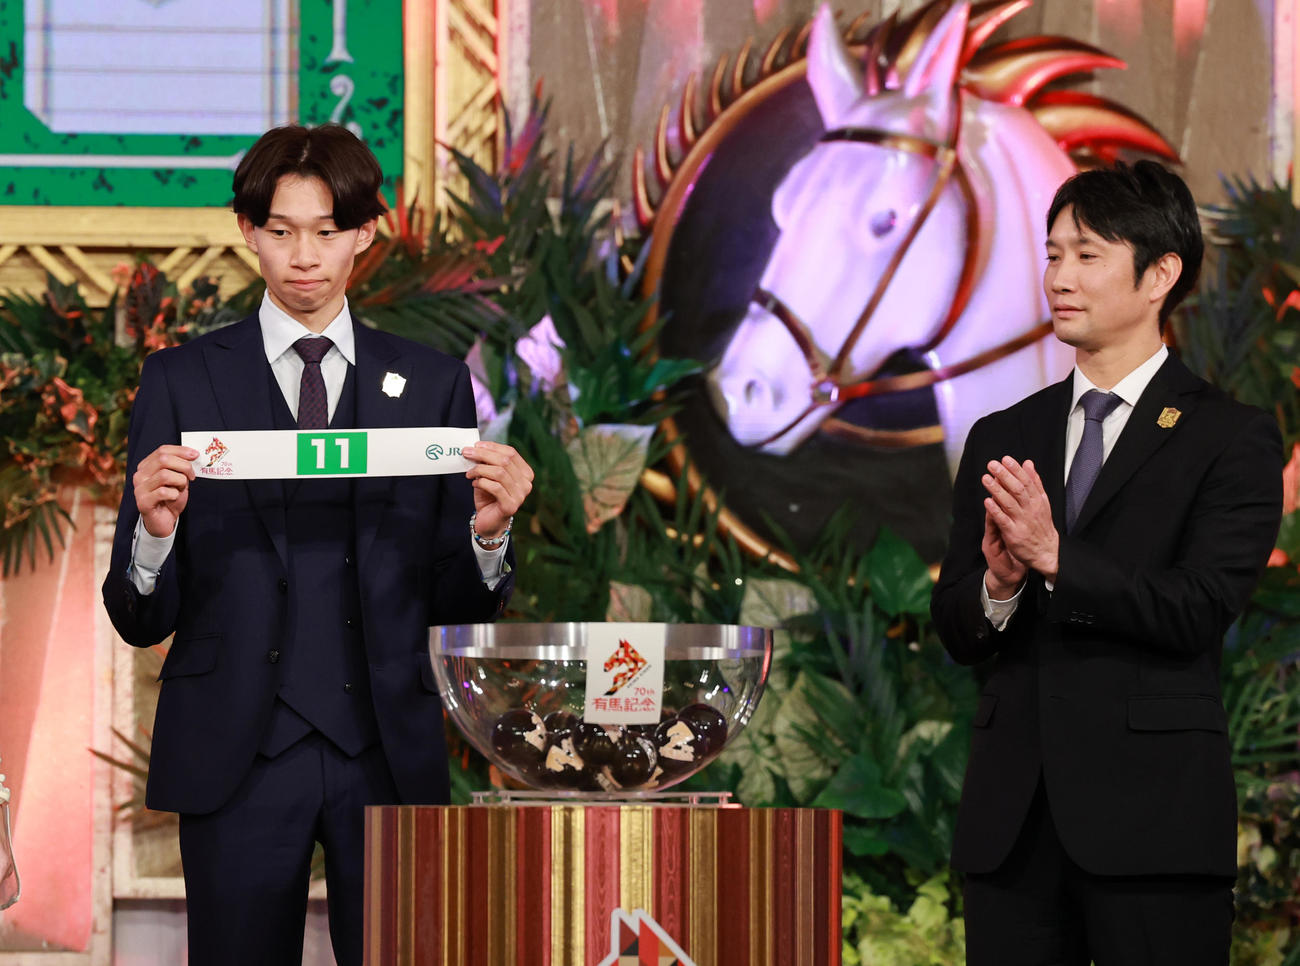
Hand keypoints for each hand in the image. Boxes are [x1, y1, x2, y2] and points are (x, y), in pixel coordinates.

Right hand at [134, 444, 198, 537]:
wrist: (164, 521)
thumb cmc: (171, 498)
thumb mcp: (178, 479)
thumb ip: (180, 466)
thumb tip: (193, 454)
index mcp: (146, 466)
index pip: (162, 450)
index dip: (181, 451)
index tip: (195, 455)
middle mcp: (140, 475)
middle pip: (163, 459)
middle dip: (184, 466)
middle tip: (192, 476)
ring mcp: (139, 488)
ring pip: (164, 475)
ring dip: (180, 481)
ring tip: (181, 489)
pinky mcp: (143, 502)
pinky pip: (163, 492)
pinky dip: (174, 494)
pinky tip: (174, 498)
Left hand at [463, 441, 533, 537]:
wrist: (489, 521)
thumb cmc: (489, 496)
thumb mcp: (489, 476)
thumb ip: (488, 463)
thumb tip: (476, 448)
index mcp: (525, 473)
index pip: (511, 453)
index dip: (493, 446)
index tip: (476, 445)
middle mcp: (526, 484)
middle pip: (505, 461)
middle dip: (482, 454)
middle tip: (466, 453)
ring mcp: (520, 496)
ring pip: (499, 473)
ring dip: (480, 469)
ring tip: (468, 473)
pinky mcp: (511, 506)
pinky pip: (495, 487)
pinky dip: (482, 482)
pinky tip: (474, 484)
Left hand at [982, 456, 1058, 581]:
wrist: (1046, 552)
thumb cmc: (1041, 525)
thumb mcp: (1042, 502)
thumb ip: (1034, 482)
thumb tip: (1028, 463)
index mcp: (1037, 501)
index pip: (1027, 482)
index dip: (1016, 470)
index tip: (1005, 459)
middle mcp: (1031, 509)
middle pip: (1018, 489)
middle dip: (1004, 476)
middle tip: (992, 464)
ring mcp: (1022, 522)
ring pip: (1009, 503)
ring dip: (997, 490)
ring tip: (986, 478)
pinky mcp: (1014, 534)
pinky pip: (1004, 520)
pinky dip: (996, 510)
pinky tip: (987, 501)